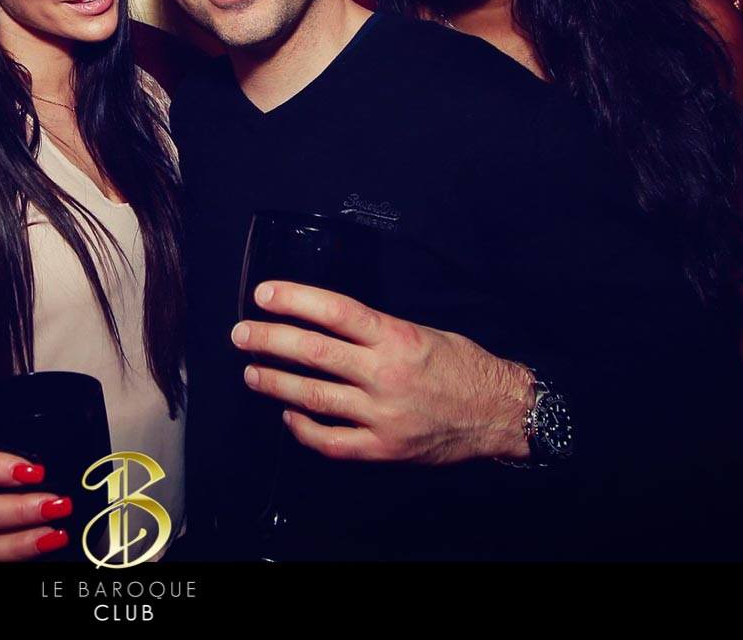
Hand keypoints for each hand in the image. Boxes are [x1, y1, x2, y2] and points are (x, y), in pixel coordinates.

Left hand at [232, 279, 535, 465]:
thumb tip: (328, 322)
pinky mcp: (384, 447)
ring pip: (314, 397)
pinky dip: (303, 428)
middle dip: (269, 340)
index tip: (264, 294)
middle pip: (314, 352)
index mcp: (397, 338)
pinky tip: (288, 415)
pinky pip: (331, 441)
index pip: (335, 311)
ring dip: (275, 383)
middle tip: (242, 334)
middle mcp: (386, 374)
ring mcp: (383, 414)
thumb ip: (378, 330)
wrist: (501, 412)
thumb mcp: (425, 332)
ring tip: (252, 372)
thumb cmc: (464, 366)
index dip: (294, 299)